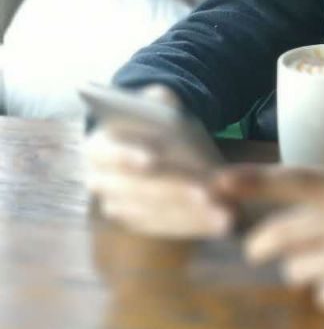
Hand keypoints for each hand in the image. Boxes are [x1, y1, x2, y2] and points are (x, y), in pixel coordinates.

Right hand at [84, 84, 232, 238]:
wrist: (153, 142)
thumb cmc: (153, 120)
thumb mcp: (154, 103)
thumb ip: (157, 100)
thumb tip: (166, 102)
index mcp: (97, 148)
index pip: (108, 153)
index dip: (127, 156)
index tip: (152, 160)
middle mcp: (101, 182)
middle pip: (138, 190)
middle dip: (174, 192)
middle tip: (207, 193)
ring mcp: (119, 207)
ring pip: (156, 213)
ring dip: (190, 215)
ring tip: (223, 213)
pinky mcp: (141, 224)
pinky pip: (167, 228)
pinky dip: (196, 225)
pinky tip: (220, 222)